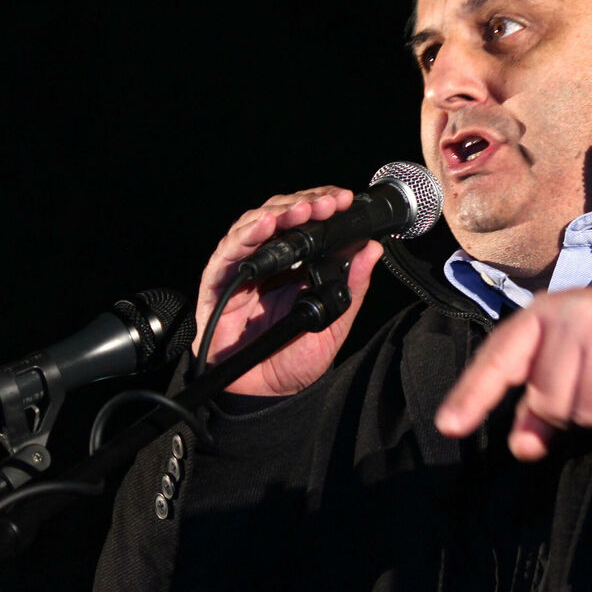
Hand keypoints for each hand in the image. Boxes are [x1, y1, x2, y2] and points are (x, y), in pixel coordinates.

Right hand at [195, 186, 383, 395]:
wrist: (264, 392)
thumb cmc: (294, 357)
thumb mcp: (334, 320)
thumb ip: (353, 286)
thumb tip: (373, 249)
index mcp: (297, 265)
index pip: (308, 221)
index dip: (322, 205)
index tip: (342, 199)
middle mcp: (270, 261)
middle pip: (281, 215)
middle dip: (305, 204)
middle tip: (327, 202)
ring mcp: (243, 269)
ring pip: (255, 225)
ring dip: (279, 212)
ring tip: (302, 210)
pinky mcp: (218, 282)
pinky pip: (229, 252)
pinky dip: (247, 235)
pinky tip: (265, 226)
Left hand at [434, 287, 591, 459]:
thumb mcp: (574, 362)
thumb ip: (539, 405)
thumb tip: (522, 445)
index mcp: (547, 313)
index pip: (501, 356)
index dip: (474, 393)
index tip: (450, 426)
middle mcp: (577, 315)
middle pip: (549, 402)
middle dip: (572, 409)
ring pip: (587, 414)